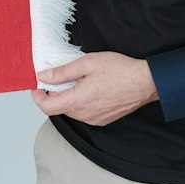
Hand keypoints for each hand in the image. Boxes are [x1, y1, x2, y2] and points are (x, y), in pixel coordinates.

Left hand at [31, 52, 156, 125]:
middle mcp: (85, 115)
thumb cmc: (120, 71)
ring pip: (71, 111)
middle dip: (53, 94)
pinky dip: (80, 102)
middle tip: (58, 77)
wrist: (147, 82)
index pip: (46, 107)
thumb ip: (62, 72)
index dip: (37, 96)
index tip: (38, 85)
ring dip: (67, 98)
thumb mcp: (87, 64)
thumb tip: (43, 76)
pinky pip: (84, 113)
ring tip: (77, 81)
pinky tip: (89, 89)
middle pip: (58, 109)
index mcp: (78, 101)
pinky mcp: (103, 119)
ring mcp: (95, 119)